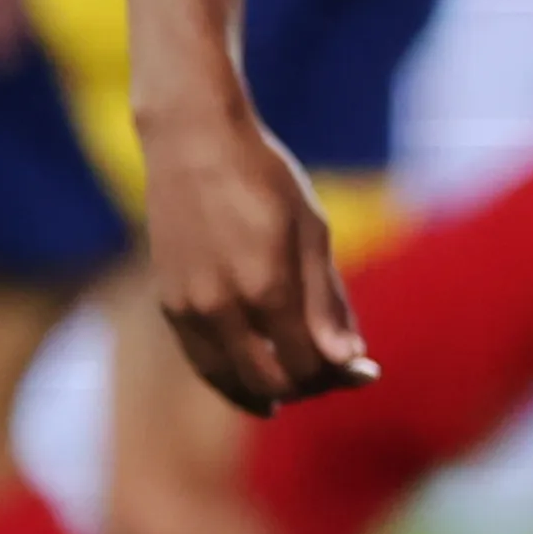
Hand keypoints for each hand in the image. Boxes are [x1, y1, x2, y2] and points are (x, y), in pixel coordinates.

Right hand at [140, 112, 368, 412]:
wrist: (193, 141)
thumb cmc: (264, 178)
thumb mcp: (312, 232)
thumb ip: (328, 302)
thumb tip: (351, 361)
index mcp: (267, 288)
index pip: (309, 364)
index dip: (340, 376)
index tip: (363, 369)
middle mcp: (222, 307)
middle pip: (272, 381)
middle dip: (309, 386)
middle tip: (332, 377)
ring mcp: (189, 309)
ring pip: (231, 381)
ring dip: (266, 393)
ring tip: (295, 391)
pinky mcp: (169, 303)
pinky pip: (202, 362)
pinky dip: (230, 378)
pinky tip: (254, 379)